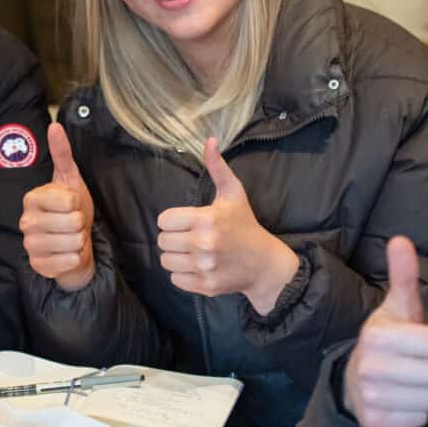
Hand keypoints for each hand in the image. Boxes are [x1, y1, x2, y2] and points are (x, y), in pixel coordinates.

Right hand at [20, 123, 95, 289]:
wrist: (72, 242)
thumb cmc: (71, 210)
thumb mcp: (70, 179)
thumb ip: (63, 153)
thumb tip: (55, 125)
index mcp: (31, 199)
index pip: (68, 200)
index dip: (77, 204)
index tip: (71, 205)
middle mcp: (25, 222)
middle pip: (73, 222)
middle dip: (80, 224)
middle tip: (72, 224)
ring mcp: (30, 245)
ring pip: (73, 242)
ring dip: (79, 241)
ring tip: (71, 237)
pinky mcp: (38, 266)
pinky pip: (70, 261)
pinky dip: (76, 258)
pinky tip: (68, 253)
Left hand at [157, 138, 298, 314]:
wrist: (265, 263)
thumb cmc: (245, 225)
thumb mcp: (234, 193)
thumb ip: (217, 167)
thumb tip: (209, 140)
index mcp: (207, 219)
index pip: (163, 221)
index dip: (172, 220)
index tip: (186, 221)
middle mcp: (204, 244)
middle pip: (162, 241)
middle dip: (173, 238)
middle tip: (190, 236)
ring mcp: (205, 267)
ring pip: (165, 261)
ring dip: (175, 256)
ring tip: (192, 251)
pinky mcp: (206, 285)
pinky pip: (175, 280)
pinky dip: (183, 274)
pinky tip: (197, 266)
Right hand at [343, 237, 427, 426]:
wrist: (355, 382)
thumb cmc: (389, 341)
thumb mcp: (398, 308)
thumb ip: (404, 275)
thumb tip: (401, 239)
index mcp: (376, 334)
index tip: (417, 343)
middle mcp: (368, 366)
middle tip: (415, 366)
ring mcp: (369, 396)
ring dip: (427, 393)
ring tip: (410, 383)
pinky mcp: (374, 423)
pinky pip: (419, 420)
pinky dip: (416, 413)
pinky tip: (402, 401)